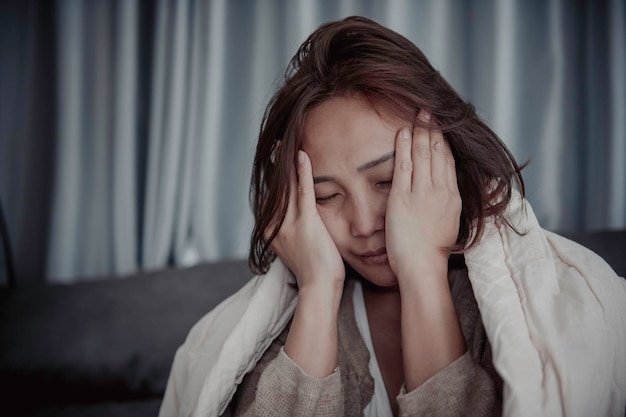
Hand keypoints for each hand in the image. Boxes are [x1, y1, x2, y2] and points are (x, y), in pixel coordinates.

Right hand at [266, 150, 344, 290]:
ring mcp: (288, 223)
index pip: (270, 199)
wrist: (319, 288)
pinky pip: (303, 191)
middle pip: (274, 189)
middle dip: (275, 166)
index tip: (274, 162)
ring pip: (286, 186)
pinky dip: (302, 171)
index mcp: (270, 232)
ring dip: (286, 163)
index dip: (272, 180)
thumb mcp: (297, 249)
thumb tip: (296, 223)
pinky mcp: (306, 221)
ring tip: (285, 144)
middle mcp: (275, 225)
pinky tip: (302, 155)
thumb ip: (292, 232)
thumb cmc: (314, 273)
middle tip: (276, 146)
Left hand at [385, 110, 460, 281]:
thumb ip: (444, 205)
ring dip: (420, 131)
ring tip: (418, 114)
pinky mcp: (403, 198)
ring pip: (423, 154)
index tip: (440, 126)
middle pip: (438, 152)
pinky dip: (403, 147)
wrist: (423, 267)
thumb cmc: (432, 252)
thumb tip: (443, 195)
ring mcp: (422, 193)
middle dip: (433, 129)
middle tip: (429, 111)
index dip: (444, 141)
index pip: (448, 161)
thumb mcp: (446, 223)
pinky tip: (402, 132)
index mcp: (452, 197)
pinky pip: (403, 166)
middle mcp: (440, 191)